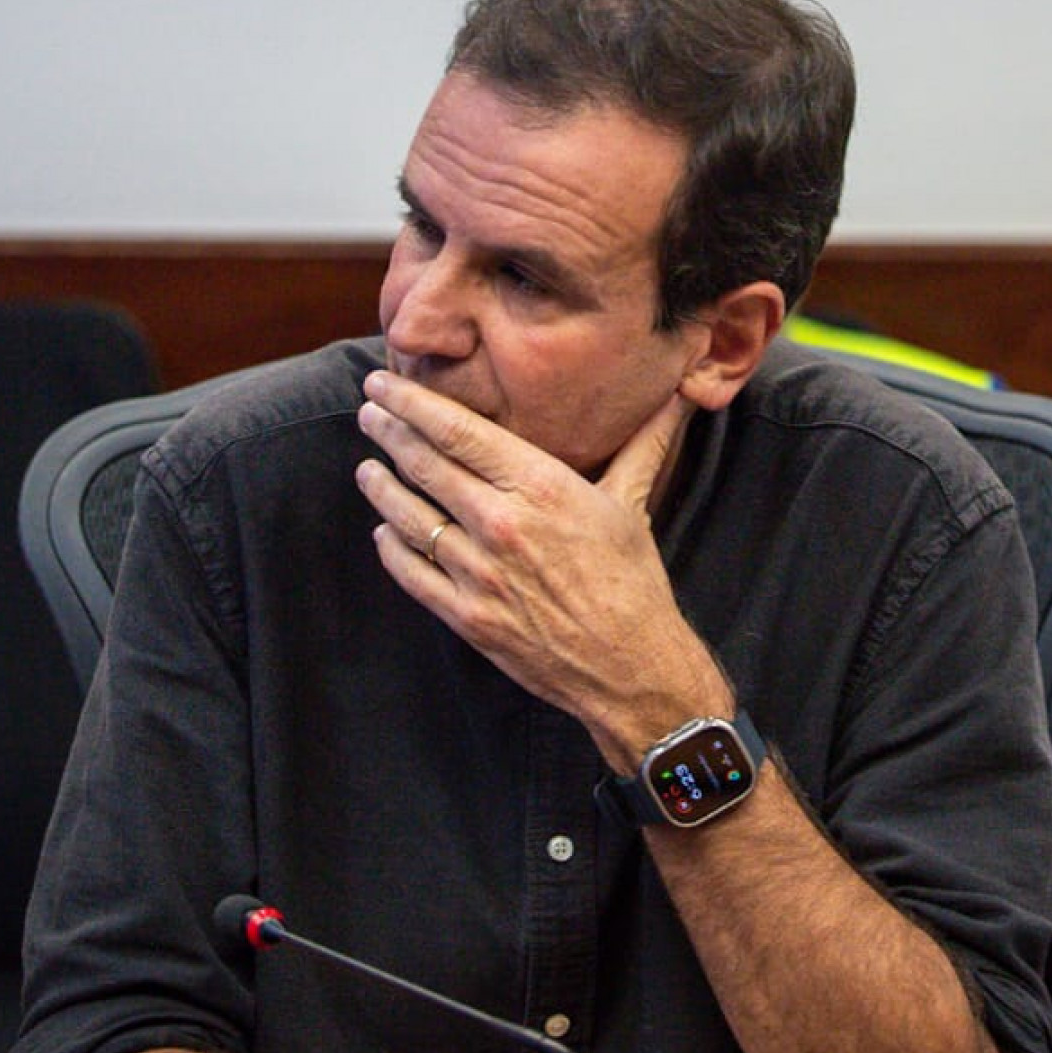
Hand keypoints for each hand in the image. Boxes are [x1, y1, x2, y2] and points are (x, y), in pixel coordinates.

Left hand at [355, 372, 712, 753]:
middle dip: (389, 434)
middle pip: (425, 465)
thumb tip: (684, 393)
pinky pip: (411, 573)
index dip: (411, 404)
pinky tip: (384, 531)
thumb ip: (646, 440)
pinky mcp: (467, 617)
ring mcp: (479, 573)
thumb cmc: (633, 580)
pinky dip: (391, 547)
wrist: (631, 666)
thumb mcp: (634, 500)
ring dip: (381, 487)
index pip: (457, 431)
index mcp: (540, 485)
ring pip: (409, 517)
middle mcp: (501, 523)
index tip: (384, 386)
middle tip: (369, 414)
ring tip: (368, 467)